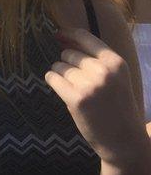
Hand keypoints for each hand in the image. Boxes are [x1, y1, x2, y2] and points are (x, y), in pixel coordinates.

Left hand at [45, 28, 150, 170]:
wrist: (124, 140)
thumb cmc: (116, 106)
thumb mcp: (115, 77)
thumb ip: (94, 58)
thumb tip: (61, 38)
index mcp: (116, 62)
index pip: (85, 37)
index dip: (68, 34)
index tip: (58, 35)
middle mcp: (103, 70)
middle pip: (68, 53)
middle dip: (67, 63)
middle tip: (79, 81)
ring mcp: (89, 84)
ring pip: (58, 65)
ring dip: (61, 74)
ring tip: (75, 89)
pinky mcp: (75, 98)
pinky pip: (51, 78)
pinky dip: (53, 82)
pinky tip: (64, 92)